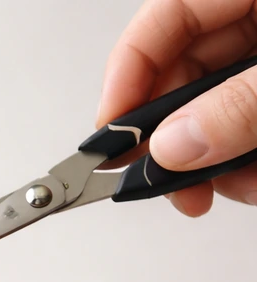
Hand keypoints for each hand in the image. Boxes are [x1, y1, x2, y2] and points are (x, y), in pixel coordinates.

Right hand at [98, 0, 256, 215]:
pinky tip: (253, 179)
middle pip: (185, 72)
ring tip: (234, 188)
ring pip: (217, 105)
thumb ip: (240, 106)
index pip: (162, 21)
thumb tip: (173, 146)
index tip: (110, 140)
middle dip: (179, 138)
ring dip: (217, 158)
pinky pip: (248, 117)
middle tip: (169, 185)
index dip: (126, 81)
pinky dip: (248, 154)